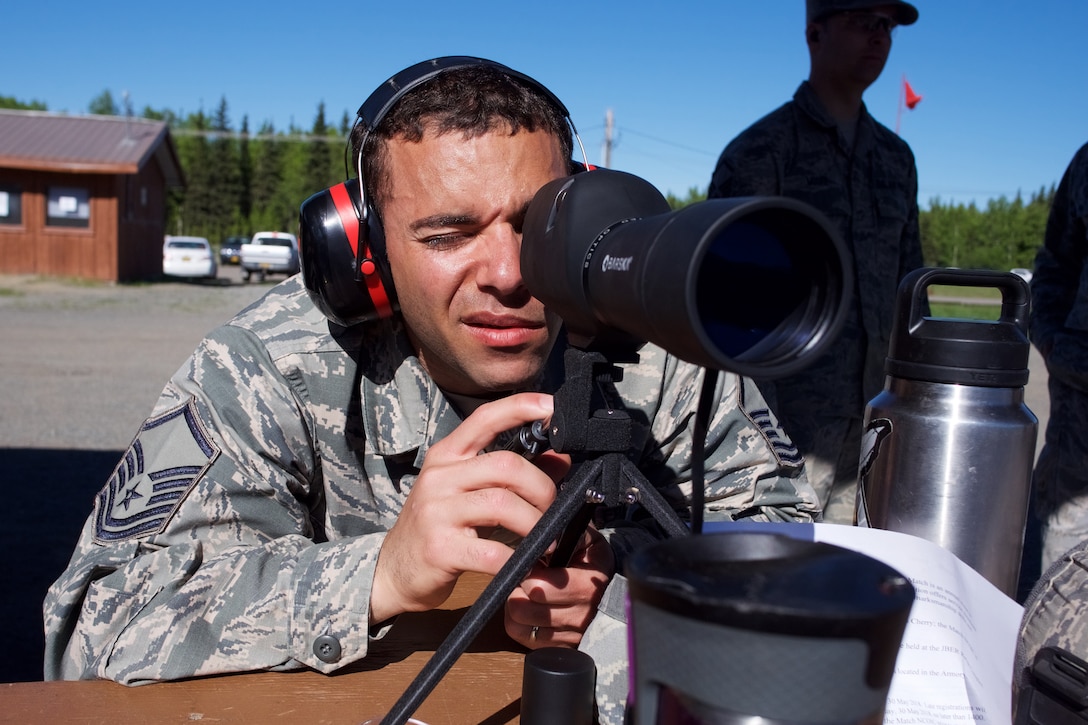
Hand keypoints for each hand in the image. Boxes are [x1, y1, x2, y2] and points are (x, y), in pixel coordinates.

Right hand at [370, 393, 569, 623]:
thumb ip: (514, 474)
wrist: (394, 570)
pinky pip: (492, 552)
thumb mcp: (470, 492)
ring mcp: (436, 511)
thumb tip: (562, 457)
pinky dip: (518, 561)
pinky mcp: (439, 548)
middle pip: (506, 465)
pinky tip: (527, 566)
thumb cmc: (440, 526)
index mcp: (447, 456)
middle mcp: (439, 477)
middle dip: (542, 488)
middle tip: (554, 511)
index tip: (551, 405)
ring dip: (536, 525)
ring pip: (503, 504)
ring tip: (547, 541)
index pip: (484, 418)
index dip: (520, 407)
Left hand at [504, 525, 614, 647]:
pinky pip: (522, 636)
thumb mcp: (587, 539)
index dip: (525, 572)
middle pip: (523, 608)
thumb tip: (544, 535)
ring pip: (519, 623)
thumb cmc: (592, 560)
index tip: (526, 563)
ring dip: (515, 604)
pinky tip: (528, 607)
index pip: (538, 587)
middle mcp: (581, 615)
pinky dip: (518, 622)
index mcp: (588, 586)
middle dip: (517, 588)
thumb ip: (567, 534)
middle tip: (523, 577)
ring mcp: (570, 635)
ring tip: (525, 591)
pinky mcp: (559, 647)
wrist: (610, 588)